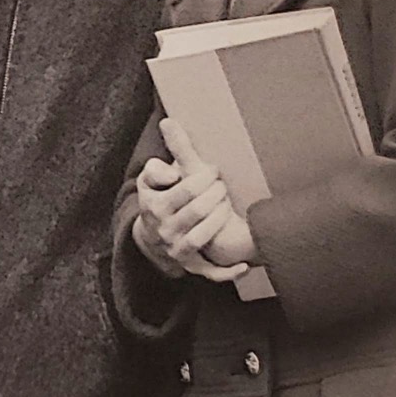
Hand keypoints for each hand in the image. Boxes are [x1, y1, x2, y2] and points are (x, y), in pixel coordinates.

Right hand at [132, 119, 248, 282]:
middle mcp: (164, 229)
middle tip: (222, 186)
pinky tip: (244, 266)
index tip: (214, 171)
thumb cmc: (158, 199)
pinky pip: (209, 272)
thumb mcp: (152, 177)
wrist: (151, 237)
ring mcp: (177, 250)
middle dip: (216, 194)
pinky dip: (226, 272)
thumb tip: (169, 124)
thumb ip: (166, 151)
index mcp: (154, 206)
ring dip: (221, 219)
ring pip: (202, 236)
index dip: (206, 177)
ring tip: (227, 205)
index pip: (187, 189)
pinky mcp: (191, 266)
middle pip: (198, 210)